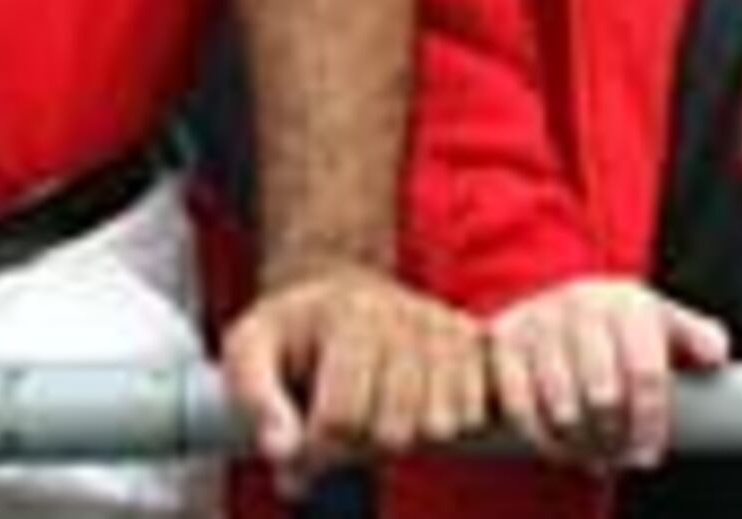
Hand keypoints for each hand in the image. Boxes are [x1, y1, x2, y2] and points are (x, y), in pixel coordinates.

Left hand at [218, 263, 489, 491]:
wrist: (336, 289)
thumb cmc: (292, 332)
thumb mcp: (249, 351)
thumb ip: (256, 400)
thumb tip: (283, 451)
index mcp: (347, 315)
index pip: (342, 418)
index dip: (317, 451)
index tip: (302, 445)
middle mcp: (403, 314)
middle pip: (395, 429)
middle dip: (364, 445)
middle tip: (344, 425)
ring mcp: (444, 326)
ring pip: (443, 423)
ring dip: (412, 433)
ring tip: (382, 409)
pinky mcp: (475, 339)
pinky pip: (492, 399)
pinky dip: (476, 415)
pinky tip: (441, 407)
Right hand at [486, 275, 732, 471]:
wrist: (553, 296)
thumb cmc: (619, 325)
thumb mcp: (662, 321)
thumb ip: (696, 335)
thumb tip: (716, 354)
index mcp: (626, 303)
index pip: (646, 375)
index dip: (651, 425)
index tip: (649, 453)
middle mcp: (580, 305)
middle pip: (603, 396)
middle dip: (615, 439)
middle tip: (619, 455)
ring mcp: (538, 321)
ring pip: (561, 406)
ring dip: (580, 444)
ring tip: (593, 453)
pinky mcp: (501, 341)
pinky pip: (519, 406)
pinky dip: (540, 436)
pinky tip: (558, 444)